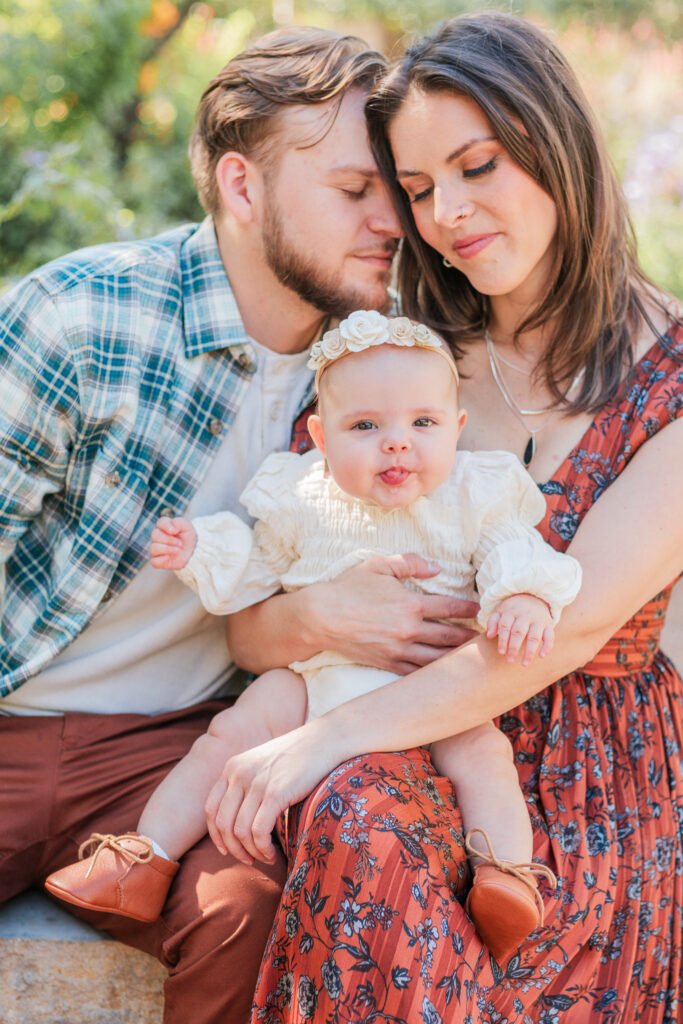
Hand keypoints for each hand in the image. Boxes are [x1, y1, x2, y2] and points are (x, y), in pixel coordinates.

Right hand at [150, 516, 196, 569]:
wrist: (193, 552)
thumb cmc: (188, 538)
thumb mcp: (187, 527)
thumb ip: (179, 522)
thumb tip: (172, 529)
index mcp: (164, 527)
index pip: (160, 522)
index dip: (167, 526)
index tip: (175, 531)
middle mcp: (157, 537)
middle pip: (155, 535)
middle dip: (169, 540)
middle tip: (180, 543)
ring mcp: (156, 549)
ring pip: (153, 548)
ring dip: (168, 549)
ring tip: (178, 550)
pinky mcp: (158, 561)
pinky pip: (154, 561)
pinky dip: (163, 559)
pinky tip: (170, 557)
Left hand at [205, 723, 340, 864]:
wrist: (325, 740)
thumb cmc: (298, 756)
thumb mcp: (263, 764)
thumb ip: (248, 784)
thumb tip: (239, 822)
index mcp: (232, 767)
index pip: (211, 809)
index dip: (217, 835)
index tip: (227, 850)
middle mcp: (239, 774)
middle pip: (223, 824)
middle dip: (234, 849)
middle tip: (249, 859)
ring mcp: (256, 783)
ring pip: (240, 832)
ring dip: (251, 852)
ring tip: (266, 856)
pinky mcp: (275, 793)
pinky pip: (259, 831)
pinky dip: (263, 848)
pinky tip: (273, 852)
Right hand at [307, 553, 479, 674]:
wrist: (321, 617)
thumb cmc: (348, 588)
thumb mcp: (378, 565)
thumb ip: (409, 562)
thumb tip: (436, 569)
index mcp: (410, 604)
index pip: (450, 608)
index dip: (469, 609)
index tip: (480, 611)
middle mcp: (409, 629)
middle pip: (450, 636)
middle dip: (470, 637)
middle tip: (486, 638)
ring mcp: (399, 650)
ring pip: (438, 659)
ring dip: (457, 659)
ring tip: (471, 659)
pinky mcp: (388, 664)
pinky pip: (417, 672)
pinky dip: (433, 674)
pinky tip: (444, 674)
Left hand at [486, 593, 553, 665]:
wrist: (533, 596)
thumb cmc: (513, 608)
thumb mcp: (500, 611)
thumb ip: (493, 622)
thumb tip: (489, 636)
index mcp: (511, 611)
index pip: (505, 626)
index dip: (503, 640)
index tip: (501, 652)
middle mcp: (525, 615)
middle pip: (519, 632)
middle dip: (514, 647)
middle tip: (510, 661)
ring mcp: (538, 620)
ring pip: (534, 636)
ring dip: (530, 651)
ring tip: (525, 664)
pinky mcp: (548, 624)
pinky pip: (550, 636)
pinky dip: (547, 646)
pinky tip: (541, 656)